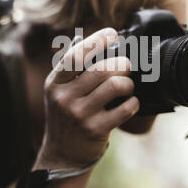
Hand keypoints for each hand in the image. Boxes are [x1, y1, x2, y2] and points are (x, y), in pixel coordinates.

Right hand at [33, 27, 139, 169]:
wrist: (62, 154)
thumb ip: (74, 70)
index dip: (97, 40)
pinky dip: (133, 102)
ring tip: (127, 86)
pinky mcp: (95, 130)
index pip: (75, 56)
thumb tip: (99, 42)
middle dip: (121, 63)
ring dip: (128, 83)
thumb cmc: (66, 116)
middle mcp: (64, 98)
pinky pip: (124, 108)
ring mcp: (79, 115)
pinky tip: (130, 103)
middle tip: (127, 65)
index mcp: (54, 83)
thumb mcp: (59, 91)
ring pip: (115, 85)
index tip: (113, 33)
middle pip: (101, 69)